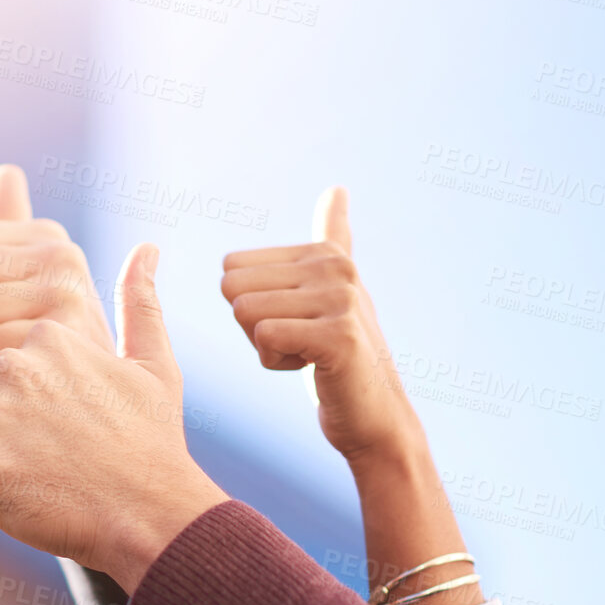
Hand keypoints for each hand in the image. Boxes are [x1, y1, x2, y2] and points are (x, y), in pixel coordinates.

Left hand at [0, 164, 113, 368]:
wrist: (88, 395)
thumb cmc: (48, 336)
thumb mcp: (37, 274)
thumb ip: (13, 225)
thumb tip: (6, 172)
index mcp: (48, 234)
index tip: (1, 300)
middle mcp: (64, 255)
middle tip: (9, 328)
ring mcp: (66, 295)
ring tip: (19, 347)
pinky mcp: (57, 338)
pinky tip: (24, 368)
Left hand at [0, 243, 225, 592]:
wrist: (152, 513)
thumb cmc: (153, 443)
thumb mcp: (154, 366)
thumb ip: (139, 305)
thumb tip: (146, 248)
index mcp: (46, 337)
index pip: (13, 377)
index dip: (43, 413)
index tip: (77, 430)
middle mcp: (12, 367)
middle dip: (17, 439)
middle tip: (67, 459)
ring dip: (7, 470)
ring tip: (56, 479)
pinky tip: (41, 500)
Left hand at [220, 187, 419, 463]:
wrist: (373, 417)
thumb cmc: (340, 356)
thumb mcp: (331, 290)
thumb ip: (334, 238)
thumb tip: (337, 187)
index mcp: (324, 252)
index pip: (231, 269)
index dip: (251, 306)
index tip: (295, 323)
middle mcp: (334, 266)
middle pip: (233, 289)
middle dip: (253, 327)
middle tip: (299, 343)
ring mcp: (339, 298)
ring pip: (245, 313)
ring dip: (266, 347)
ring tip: (309, 354)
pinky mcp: (338, 335)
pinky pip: (265, 337)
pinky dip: (276, 363)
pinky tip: (313, 367)